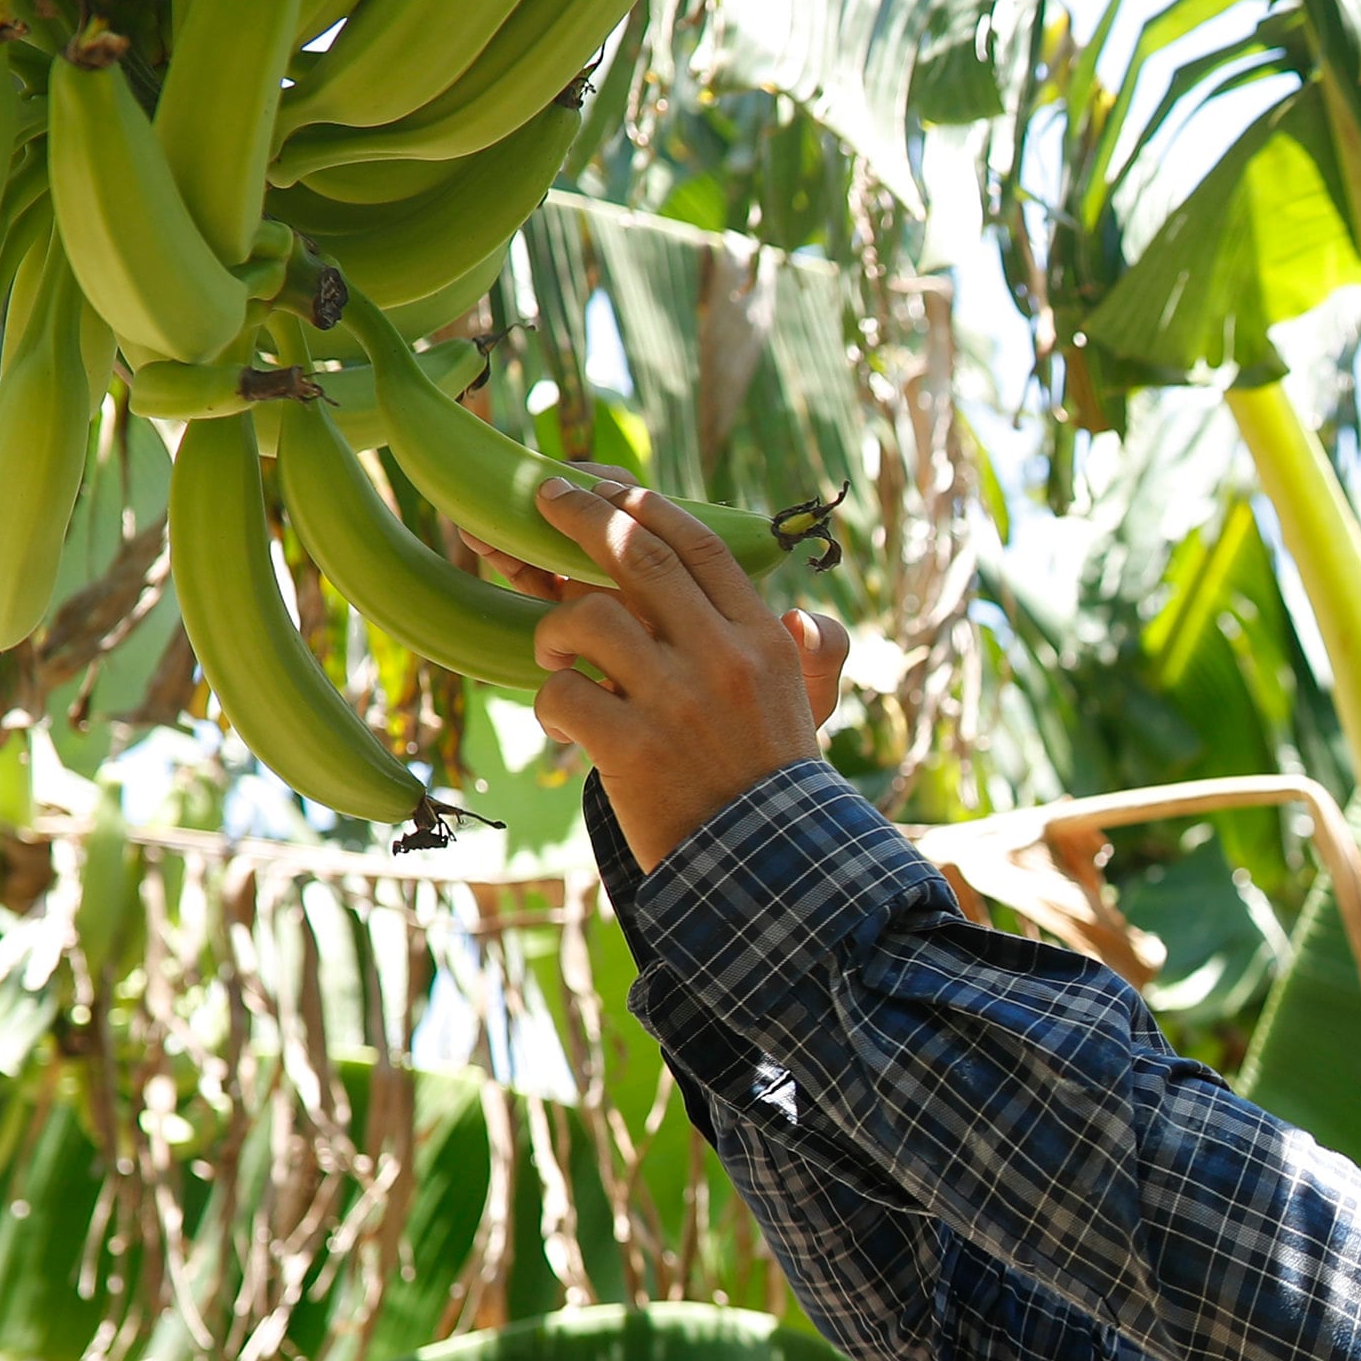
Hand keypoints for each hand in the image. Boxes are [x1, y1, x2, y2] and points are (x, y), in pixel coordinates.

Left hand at [518, 471, 850, 869]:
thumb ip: (816, 656)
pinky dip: (549, 705)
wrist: (772, 872)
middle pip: (638, 558)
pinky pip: (563, 696)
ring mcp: (674, 703)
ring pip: (589, 621)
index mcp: (763, 642)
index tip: (608, 487)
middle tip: (543, 496)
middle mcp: (721, 660)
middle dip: (582, 517)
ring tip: (552, 653)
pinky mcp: (631, 750)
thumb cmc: (779, 783)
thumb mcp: (811, 711)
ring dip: (554, 628)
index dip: (648, 508)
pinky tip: (561, 728)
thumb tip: (806, 619)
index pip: (702, 548)